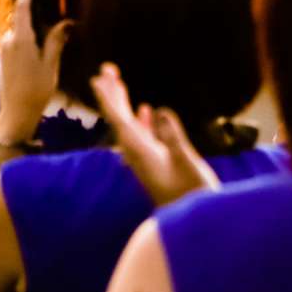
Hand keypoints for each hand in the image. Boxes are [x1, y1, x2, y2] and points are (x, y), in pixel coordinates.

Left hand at [0, 0, 67, 141]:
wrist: (16, 111)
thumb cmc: (36, 89)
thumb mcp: (51, 64)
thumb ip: (56, 41)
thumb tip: (66, 22)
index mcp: (21, 39)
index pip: (23, 8)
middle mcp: (8, 40)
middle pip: (22, 18)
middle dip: (36, 12)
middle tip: (55, 9)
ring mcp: (4, 48)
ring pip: (20, 30)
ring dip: (33, 27)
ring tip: (52, 30)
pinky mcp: (3, 57)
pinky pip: (16, 40)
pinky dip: (28, 37)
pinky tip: (41, 45)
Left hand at [89, 61, 218, 205]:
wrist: (193, 221)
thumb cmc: (193, 193)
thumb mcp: (187, 163)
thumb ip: (173, 137)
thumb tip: (161, 110)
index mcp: (139, 150)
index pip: (118, 118)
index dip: (108, 97)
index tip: (98, 78)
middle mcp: (136, 153)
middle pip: (117, 118)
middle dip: (112, 93)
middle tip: (106, 70)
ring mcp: (146, 157)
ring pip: (129, 124)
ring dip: (124, 103)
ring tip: (119, 83)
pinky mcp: (156, 162)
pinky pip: (144, 135)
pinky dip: (142, 120)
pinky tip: (146, 110)